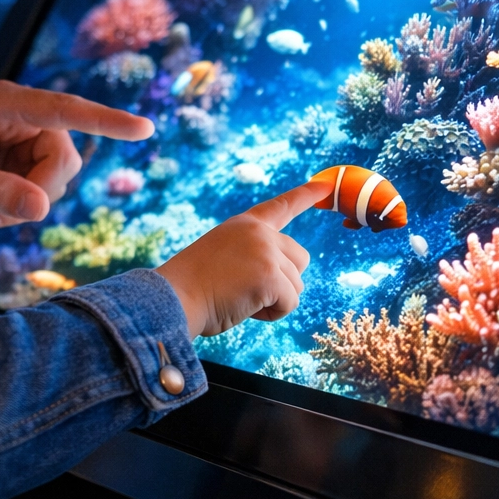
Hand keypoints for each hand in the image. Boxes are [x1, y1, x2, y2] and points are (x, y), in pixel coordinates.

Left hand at [0, 80, 153, 229]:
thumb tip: (42, 208)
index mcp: (7, 103)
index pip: (66, 110)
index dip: (106, 120)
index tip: (144, 129)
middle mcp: (24, 114)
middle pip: (63, 157)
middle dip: (39, 193)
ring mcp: (27, 135)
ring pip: (58, 177)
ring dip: (28, 204)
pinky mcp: (25, 156)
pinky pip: (44, 187)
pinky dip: (21, 207)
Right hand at [157, 179, 328, 337]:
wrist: (173, 298)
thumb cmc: (193, 287)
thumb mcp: (224, 256)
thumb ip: (253, 256)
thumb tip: (284, 280)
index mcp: (246, 225)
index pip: (281, 206)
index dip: (305, 196)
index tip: (325, 185)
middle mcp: (260, 233)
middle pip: (300, 259)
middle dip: (283, 281)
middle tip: (247, 290)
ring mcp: (266, 253)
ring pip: (296, 286)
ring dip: (274, 300)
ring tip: (240, 299)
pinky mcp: (270, 277)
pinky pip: (290, 303)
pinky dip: (272, 314)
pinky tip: (246, 309)